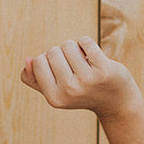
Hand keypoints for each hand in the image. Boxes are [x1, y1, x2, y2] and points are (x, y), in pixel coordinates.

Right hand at [20, 37, 142, 119]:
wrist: (116, 102)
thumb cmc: (83, 93)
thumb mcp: (56, 91)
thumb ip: (35, 79)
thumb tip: (27, 60)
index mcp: (54, 98)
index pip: (37, 61)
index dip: (48, 60)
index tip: (60, 71)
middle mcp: (70, 90)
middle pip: (52, 51)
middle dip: (62, 54)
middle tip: (75, 68)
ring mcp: (87, 80)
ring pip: (68, 45)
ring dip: (75, 48)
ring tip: (84, 62)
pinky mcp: (104, 69)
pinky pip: (85, 41)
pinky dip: (87, 44)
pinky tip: (93, 56)